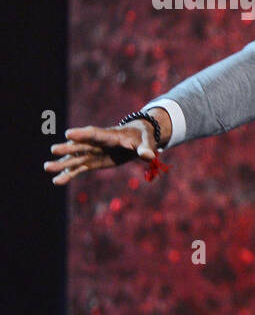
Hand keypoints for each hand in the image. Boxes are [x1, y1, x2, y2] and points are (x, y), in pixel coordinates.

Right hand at [44, 114, 166, 184]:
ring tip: (47, 167)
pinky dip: (69, 174)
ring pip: (76, 158)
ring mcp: (93, 153)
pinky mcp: (93, 162)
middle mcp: (97, 143)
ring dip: (62, 163)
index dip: (82, 134)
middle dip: (69, 148)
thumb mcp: (147, 141)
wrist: (137, 138)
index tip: (69, 134)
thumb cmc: (142, 137)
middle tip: (54, 150)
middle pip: (81, 145)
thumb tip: (149, 156)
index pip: (95, 133)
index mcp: (110, 135)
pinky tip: (56, 181)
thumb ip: (146, 148)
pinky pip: (79, 169)